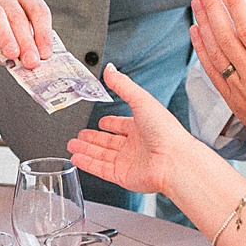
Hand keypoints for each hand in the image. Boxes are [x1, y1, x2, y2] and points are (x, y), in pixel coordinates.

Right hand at [0, 0, 55, 67]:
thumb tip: (35, 63)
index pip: (39, 12)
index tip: (46, 54)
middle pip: (19, 16)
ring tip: (12, 54)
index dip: (44, 34)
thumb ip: (25, 50)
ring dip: (6, 36)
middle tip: (31, 61)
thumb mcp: (17, 44)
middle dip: (27, 41)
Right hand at [67, 64, 199, 196]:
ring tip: (72, 145)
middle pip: (108, 141)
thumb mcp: (141, 100)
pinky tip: (77, 159)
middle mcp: (136, 145)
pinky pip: (101, 169)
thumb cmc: (166, 131)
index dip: (111, 123)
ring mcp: (129, 161)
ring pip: (102, 155)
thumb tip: (110, 69)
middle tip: (79, 135)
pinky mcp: (123, 176)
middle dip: (92, 138)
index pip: (122, 125)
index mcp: (142, 127)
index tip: (101, 121)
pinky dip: (88, 164)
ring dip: (86, 150)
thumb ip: (123, 85)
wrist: (173, 161)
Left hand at [191, 0, 245, 164]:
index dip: (237, 6)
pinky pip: (212, 72)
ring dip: (204, 24)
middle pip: (227, 37)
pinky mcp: (233, 101)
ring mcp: (241, 92)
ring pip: (215, 53)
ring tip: (197, 0)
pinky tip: (196, 31)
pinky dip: (201, 50)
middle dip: (213, 7)